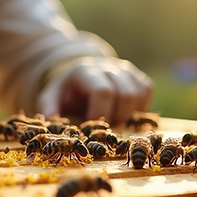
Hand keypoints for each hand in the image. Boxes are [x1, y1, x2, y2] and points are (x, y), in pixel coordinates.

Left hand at [37, 57, 152, 125]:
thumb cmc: (66, 93)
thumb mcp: (50, 98)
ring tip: (113, 123)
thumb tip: (50, 120)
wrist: (80, 78)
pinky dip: (139, 108)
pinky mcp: (138, 78)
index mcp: (85, 72)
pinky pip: (147, 92)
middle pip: (126, 94)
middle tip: (104, 129)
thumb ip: (49, 108)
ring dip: (129, 115)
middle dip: (117, 118)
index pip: (103, 91)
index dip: (101, 113)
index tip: (92, 127)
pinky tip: (124, 115)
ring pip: (139, 93)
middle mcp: (109, 67)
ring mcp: (126, 71)